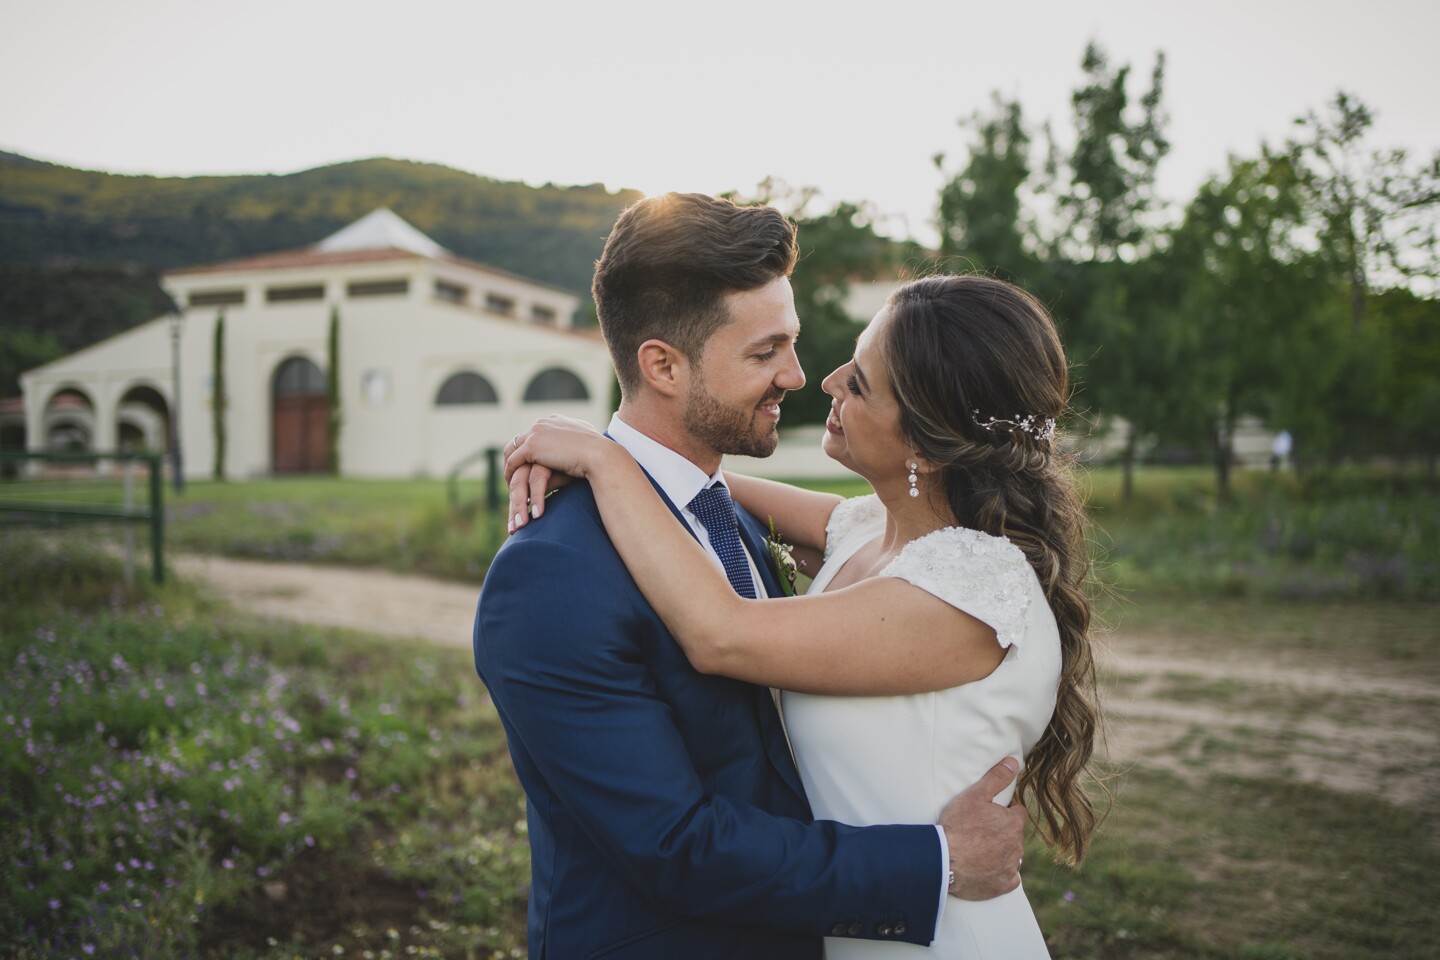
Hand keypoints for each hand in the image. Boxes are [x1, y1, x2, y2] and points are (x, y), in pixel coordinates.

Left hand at [502, 417, 611, 533]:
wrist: (600, 455)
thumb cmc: (600, 454)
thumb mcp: (586, 444)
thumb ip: (576, 444)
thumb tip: (573, 454)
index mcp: (555, 421)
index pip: (535, 432)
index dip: (528, 448)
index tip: (526, 463)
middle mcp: (543, 423)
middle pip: (519, 439)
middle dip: (514, 456)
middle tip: (512, 473)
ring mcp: (536, 432)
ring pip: (512, 450)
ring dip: (509, 465)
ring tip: (509, 481)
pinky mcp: (532, 446)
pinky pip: (513, 461)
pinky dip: (510, 473)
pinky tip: (511, 485)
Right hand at [937, 757, 1026, 899]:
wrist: (944, 860)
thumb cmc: (958, 826)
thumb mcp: (975, 795)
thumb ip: (996, 778)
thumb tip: (1013, 762)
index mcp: (1013, 824)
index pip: (1018, 814)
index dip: (1006, 812)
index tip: (992, 813)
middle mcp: (1016, 846)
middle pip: (1014, 836)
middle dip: (1003, 832)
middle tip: (981, 831)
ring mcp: (1010, 867)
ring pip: (1012, 857)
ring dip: (1002, 853)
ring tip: (981, 850)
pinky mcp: (1002, 886)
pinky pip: (1009, 879)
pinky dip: (1001, 874)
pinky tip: (987, 870)